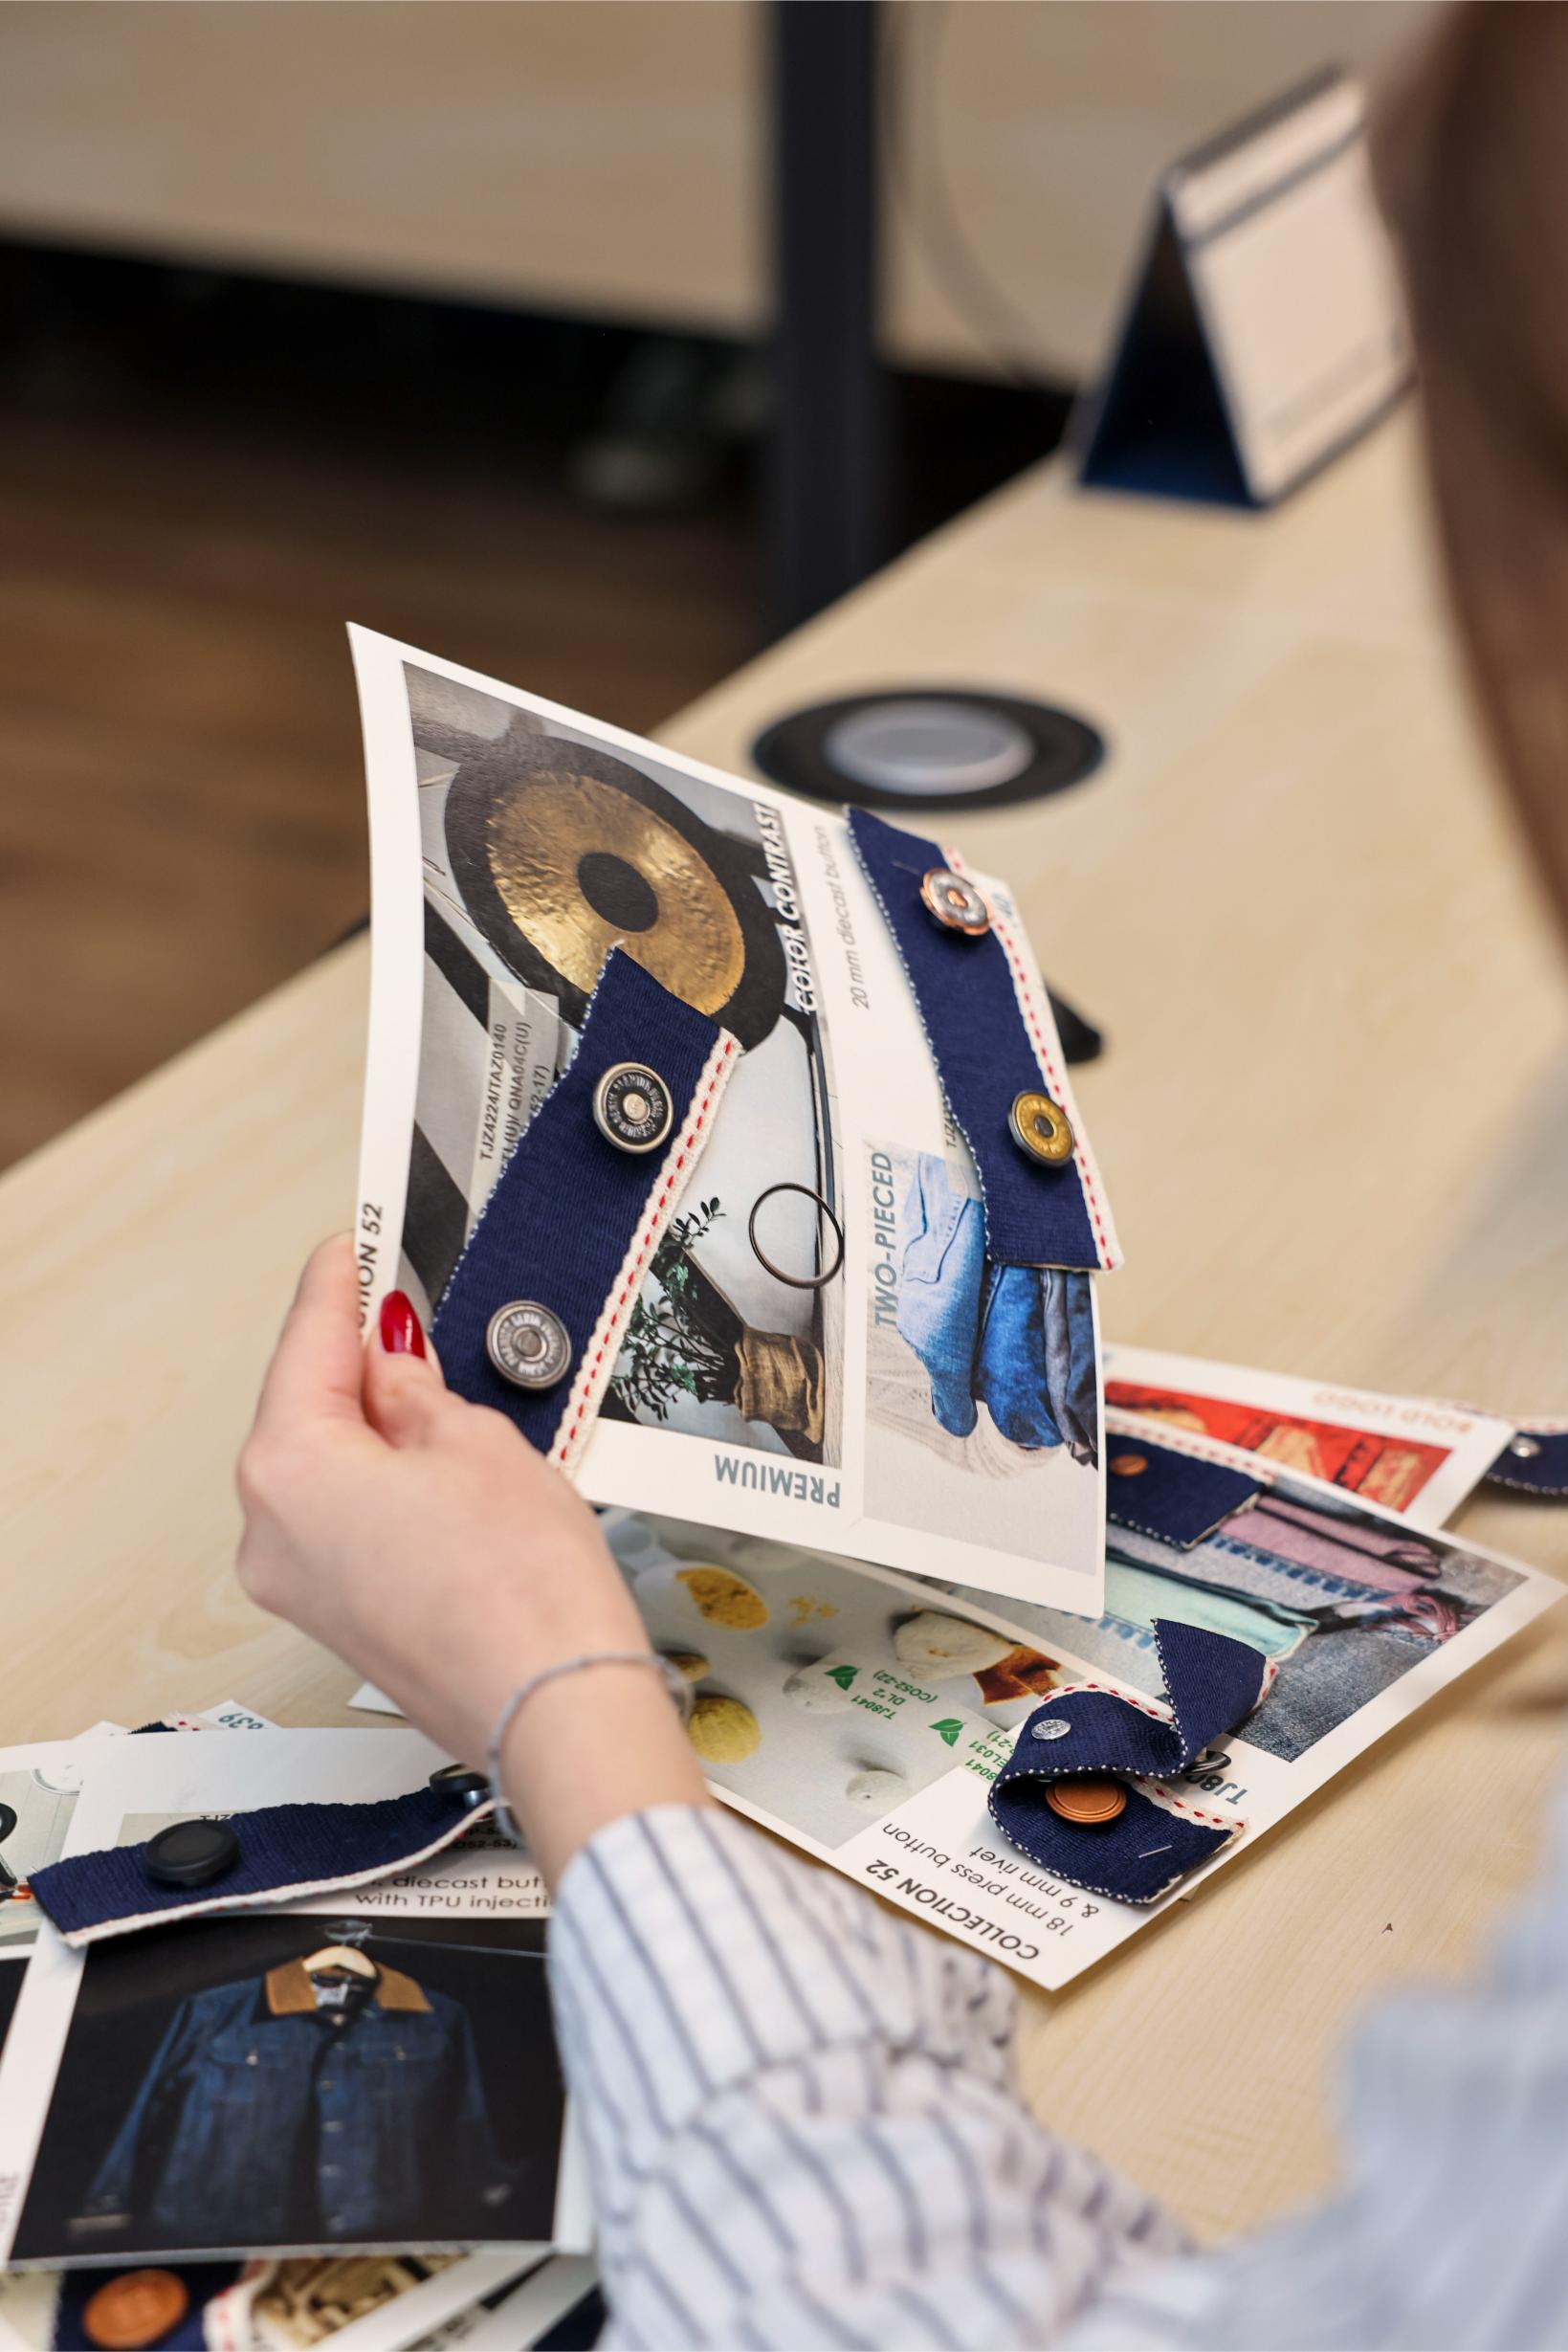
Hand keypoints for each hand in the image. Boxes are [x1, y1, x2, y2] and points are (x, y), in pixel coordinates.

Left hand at [236, 1235, 709, 1883]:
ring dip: (376, 1426)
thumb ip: (419, 1388)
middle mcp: (269, 1531)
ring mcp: (297, 1584)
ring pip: (326, 1469)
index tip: (356, 1244)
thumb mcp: (479, 1442)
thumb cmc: (521, 1593)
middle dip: (360, 1358)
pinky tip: (439, 1466)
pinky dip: (382, 1484)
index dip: (342, 1282)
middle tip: (412, 1307)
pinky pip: (344, 1521)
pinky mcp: (338, 1618)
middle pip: (306, 1407)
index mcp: (288, 1467)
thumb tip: (395, 1364)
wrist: (554, 1707)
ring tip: (448, 1392)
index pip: (309, 1341)